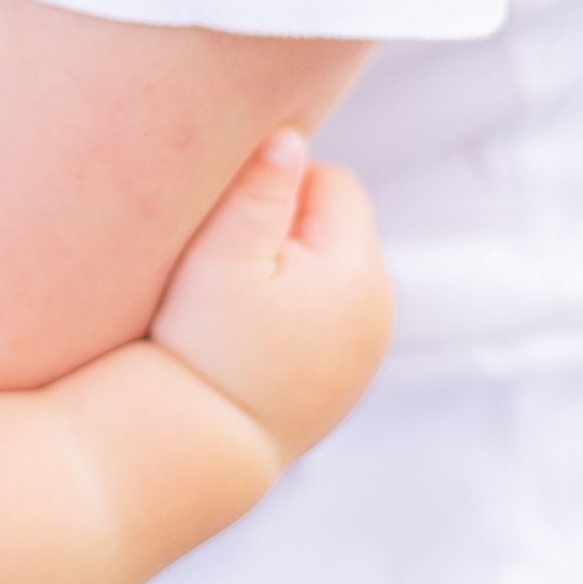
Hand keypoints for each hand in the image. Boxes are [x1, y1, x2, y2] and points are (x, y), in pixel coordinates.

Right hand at [151, 130, 391, 460]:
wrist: (203, 447)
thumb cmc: (203, 346)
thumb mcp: (220, 256)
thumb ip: (259, 188)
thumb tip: (290, 136)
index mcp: (357, 267)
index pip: (330, 181)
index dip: (276, 187)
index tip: (229, 221)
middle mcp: (379, 307)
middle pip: (336, 226)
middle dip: (288, 227)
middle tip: (228, 259)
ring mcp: (367, 349)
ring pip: (332, 272)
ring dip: (292, 270)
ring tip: (238, 302)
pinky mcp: (347, 379)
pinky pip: (328, 317)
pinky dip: (297, 313)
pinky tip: (253, 337)